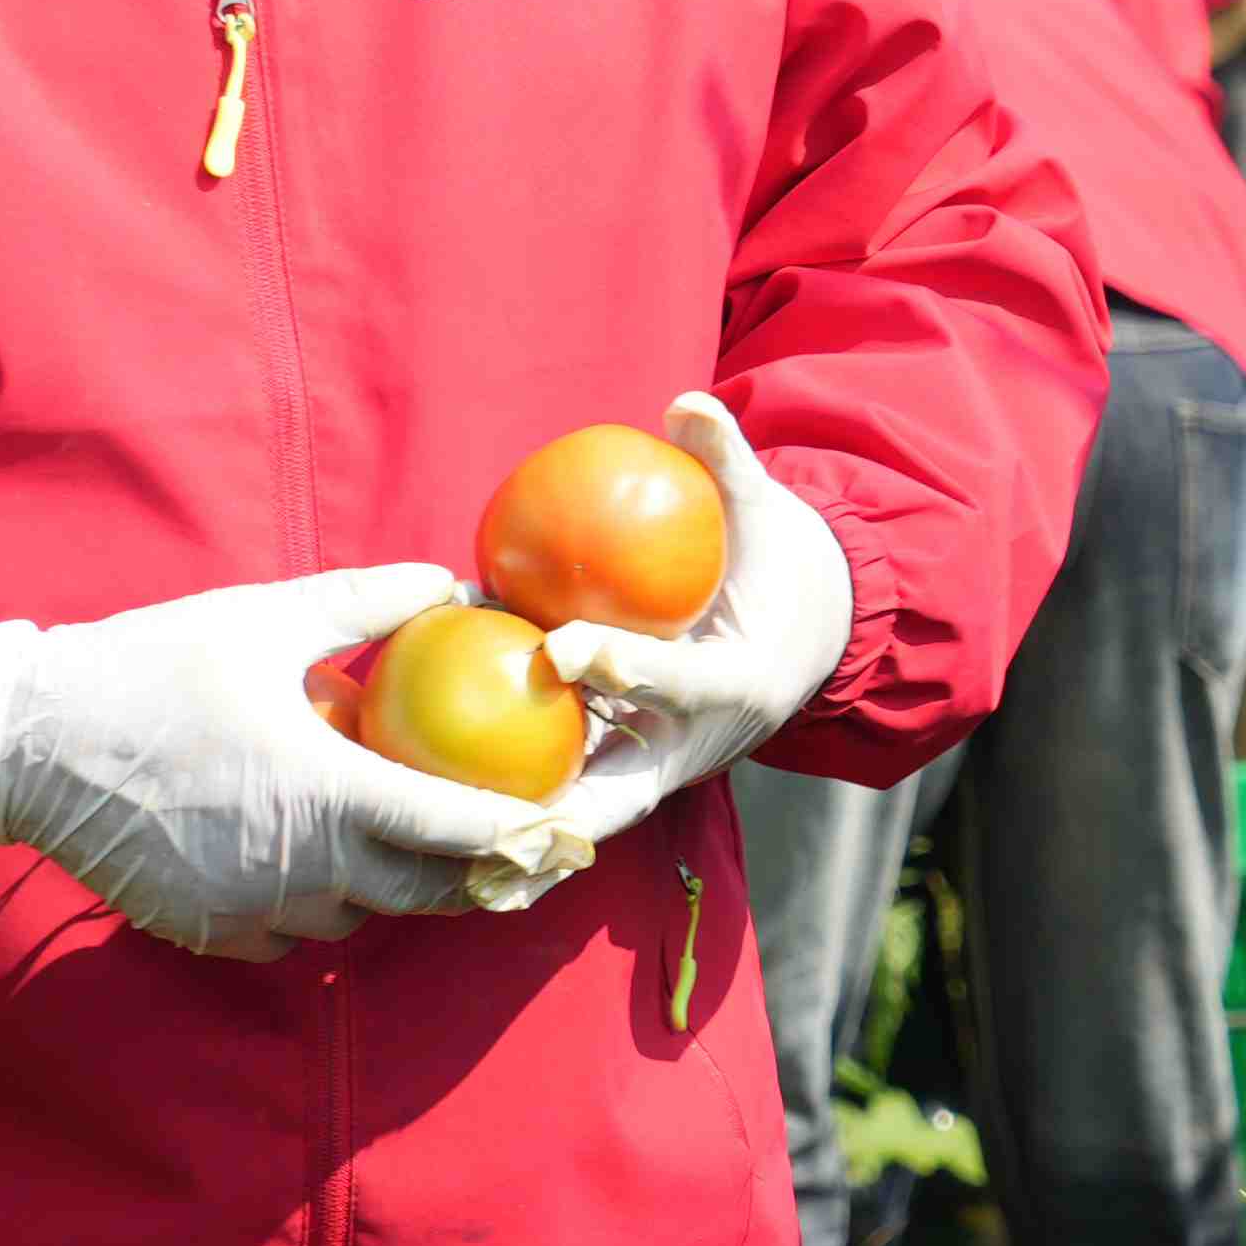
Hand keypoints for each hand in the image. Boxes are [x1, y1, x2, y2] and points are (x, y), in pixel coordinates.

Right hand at [0, 563, 551, 960]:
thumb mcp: (266, 619)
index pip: (458, 829)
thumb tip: (450, 582)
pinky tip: (306, 864)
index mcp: (331, 791)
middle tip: (509, 852)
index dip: (521, 832)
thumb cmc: (150, 669)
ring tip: (402, 849)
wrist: (32, 743)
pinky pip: (291, 936)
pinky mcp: (213, 932)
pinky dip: (313, 907)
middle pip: (427, 895)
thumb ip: (369, 603)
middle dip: (476, 877)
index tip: (563, 826)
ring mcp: (258, 909)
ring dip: (387, 889)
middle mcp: (306, 866)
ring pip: (358, 918)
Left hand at [469, 394, 853, 899]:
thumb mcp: (764, 514)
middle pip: (626, 789)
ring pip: (588, 812)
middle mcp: (698, 746)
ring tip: (447, 845)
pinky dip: (518, 817)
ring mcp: (660, 771)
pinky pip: (567, 799)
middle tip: (486, 811)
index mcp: (737, 683)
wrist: (806, 643)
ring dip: (525, 831)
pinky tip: (439, 813)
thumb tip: (689, 400)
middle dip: (561, 810)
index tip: (561, 645)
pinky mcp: (629, 777)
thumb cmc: (774, 569)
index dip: (625, 664)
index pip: (678, 678)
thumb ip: (726, 462)